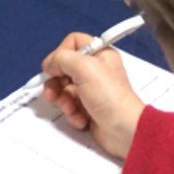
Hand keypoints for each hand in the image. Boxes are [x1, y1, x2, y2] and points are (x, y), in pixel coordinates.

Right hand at [41, 33, 145, 159]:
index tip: (54, 68)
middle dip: (56, 82)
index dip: (60, 54)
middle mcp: (95, 69)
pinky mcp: (88, 107)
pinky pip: (69, 105)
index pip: (72, 43)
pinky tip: (80, 118)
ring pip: (63, 88)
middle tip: (53, 93)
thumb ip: (62, 58)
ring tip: (70, 108)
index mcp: (99, 54)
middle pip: (63, 68)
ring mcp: (91, 89)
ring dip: (62, 100)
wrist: (124, 130)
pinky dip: (72, 113)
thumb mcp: (84, 68)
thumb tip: (50, 65)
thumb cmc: (110, 96)